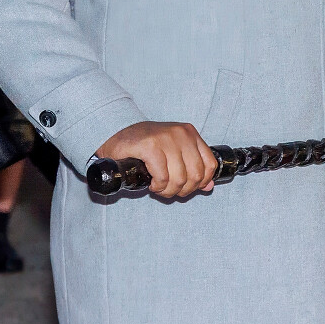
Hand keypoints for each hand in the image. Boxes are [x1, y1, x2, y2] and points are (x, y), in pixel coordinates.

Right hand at [97, 121, 217, 198]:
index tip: (186, 187)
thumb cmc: (144, 146)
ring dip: (168, 190)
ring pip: (179, 178)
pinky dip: (158, 186)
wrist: (115, 136)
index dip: (200, 182)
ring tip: (159, 187)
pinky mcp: (150, 146)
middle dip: (182, 190)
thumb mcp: (173, 154)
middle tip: (168, 190)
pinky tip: (151, 183)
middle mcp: (181, 133)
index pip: (210, 165)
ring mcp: (165, 138)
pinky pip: (162, 177)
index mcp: (190, 133)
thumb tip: (208, 186)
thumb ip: (192, 167)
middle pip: (195, 175)